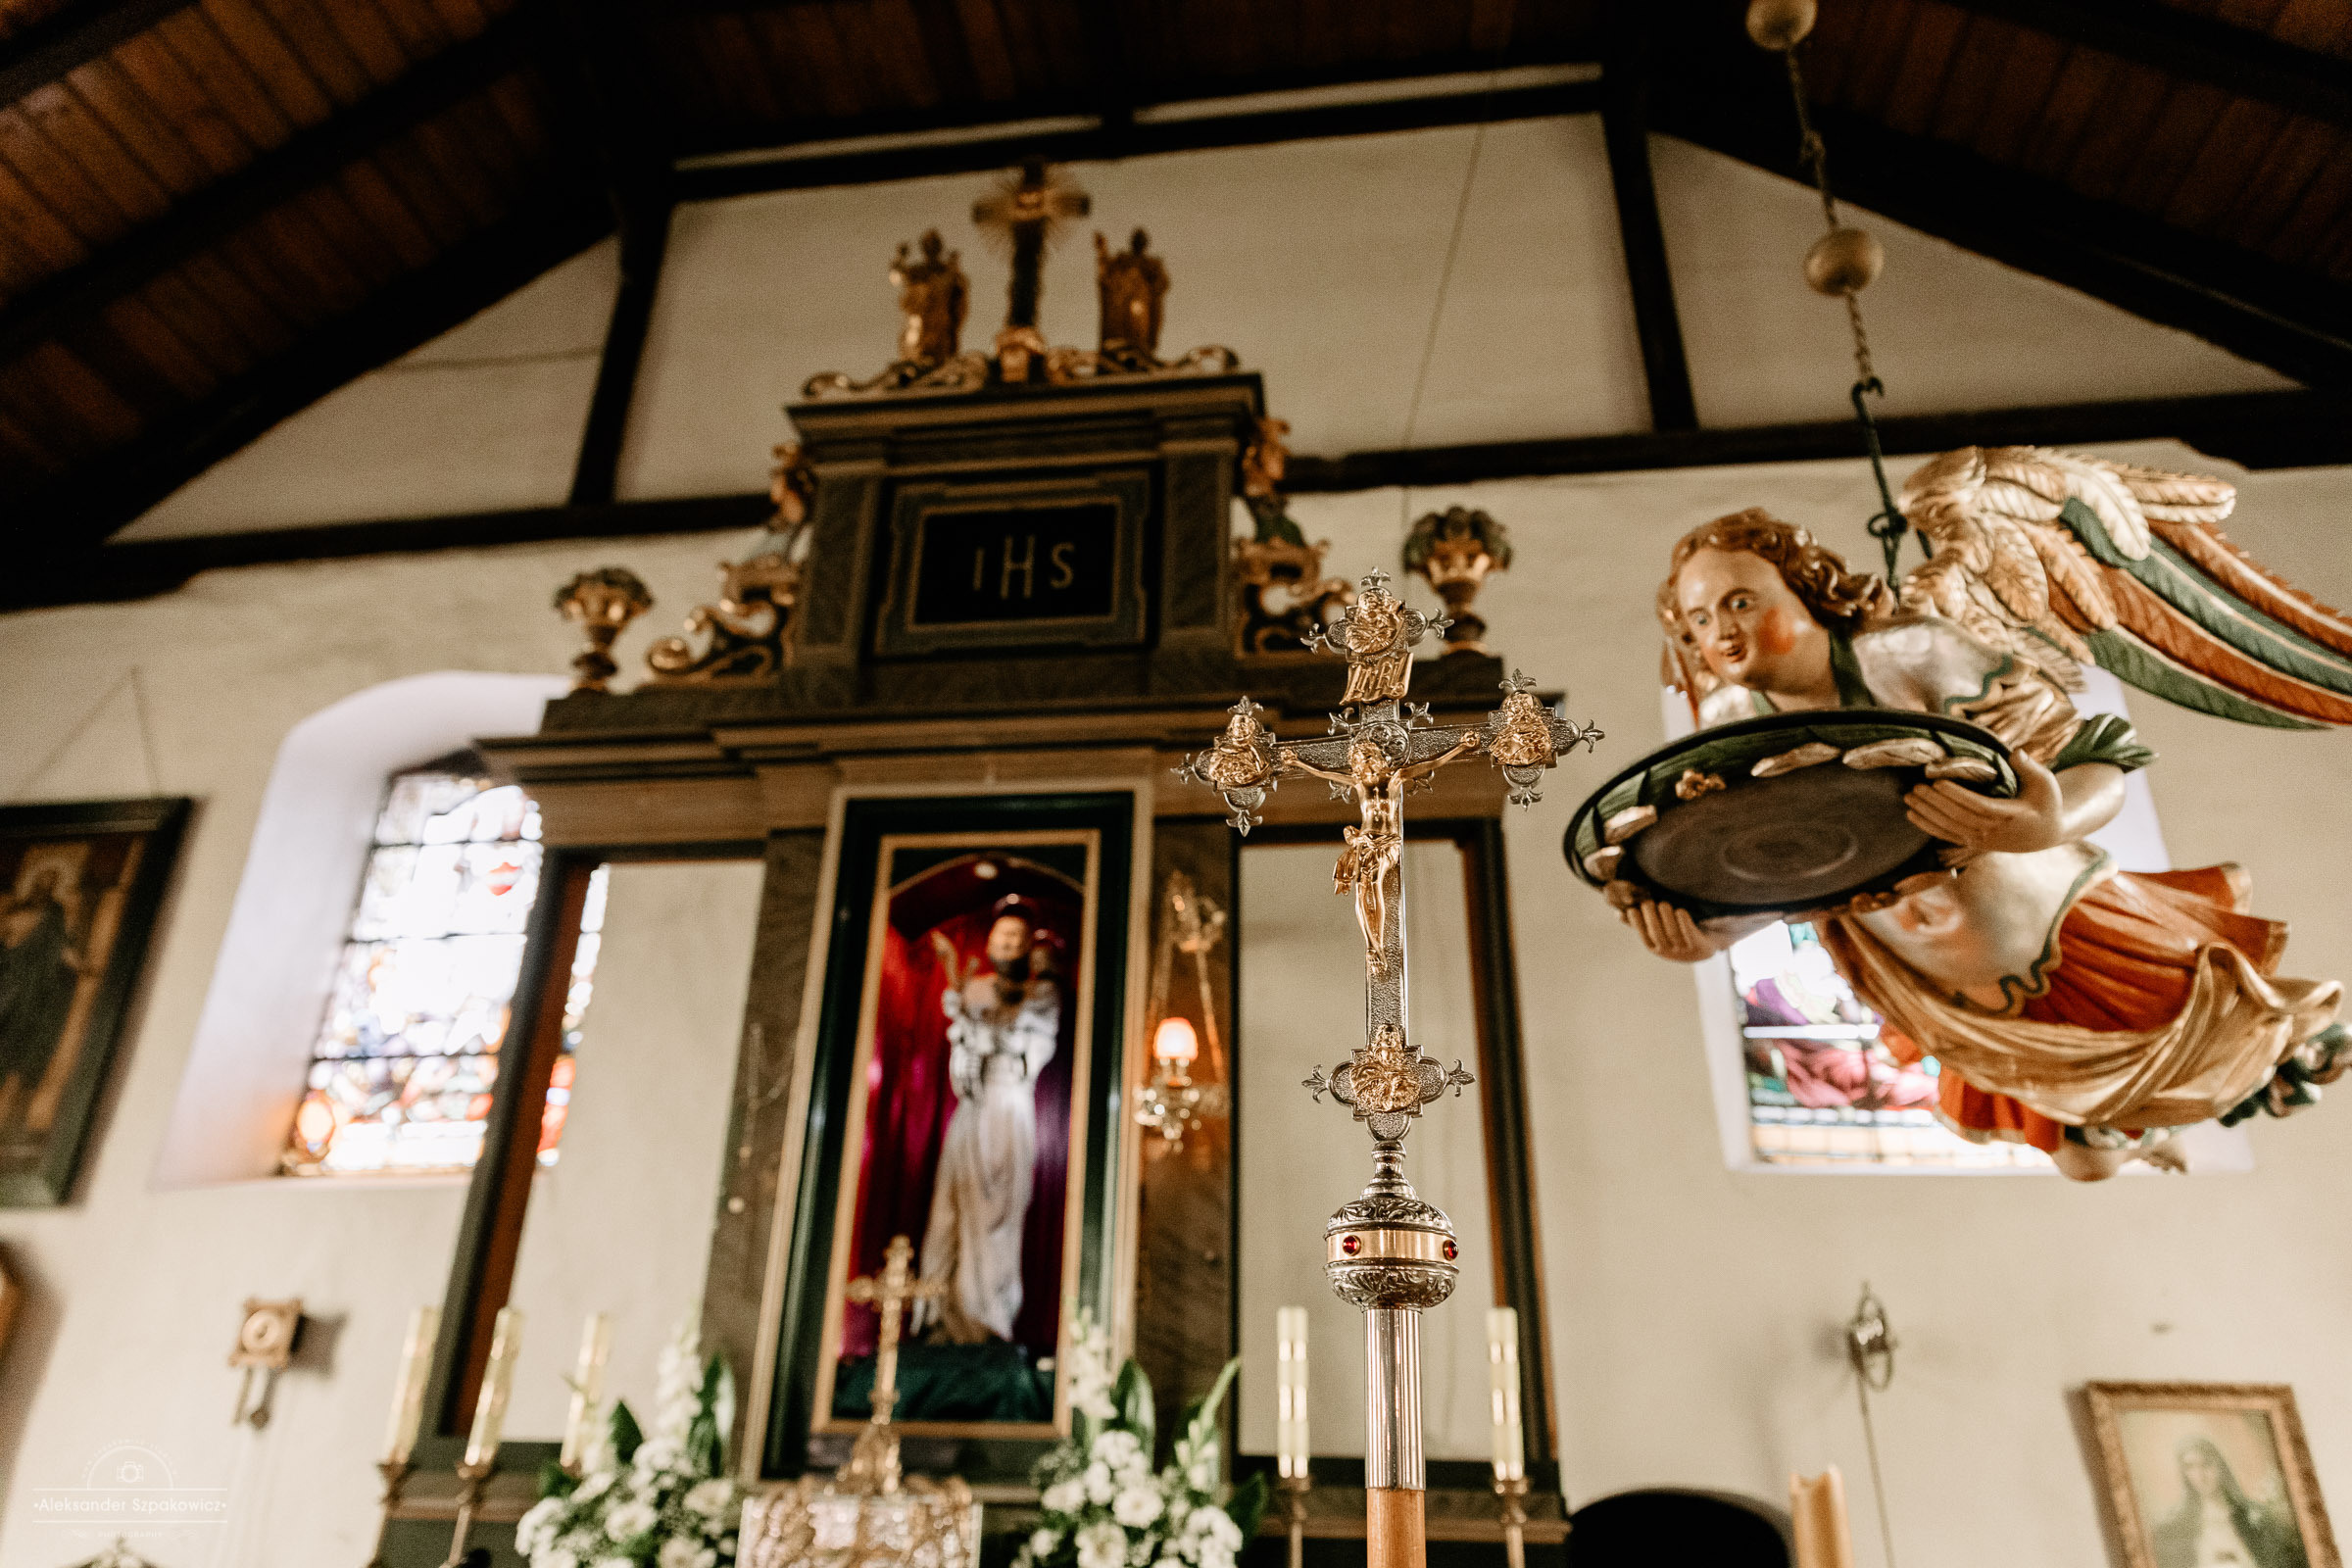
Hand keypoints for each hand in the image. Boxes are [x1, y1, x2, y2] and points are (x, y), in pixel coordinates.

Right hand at [1622, 897, 1718, 962]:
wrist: (1707, 944)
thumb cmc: (1677, 935)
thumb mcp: (1659, 931)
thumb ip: (1641, 923)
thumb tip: (1619, 914)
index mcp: (1657, 949)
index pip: (1645, 937)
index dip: (1638, 924)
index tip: (1633, 909)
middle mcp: (1670, 952)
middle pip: (1658, 934)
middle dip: (1651, 918)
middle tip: (1647, 902)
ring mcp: (1685, 950)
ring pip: (1673, 933)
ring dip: (1666, 917)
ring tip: (1663, 904)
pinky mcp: (1700, 946)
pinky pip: (1691, 934)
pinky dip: (1685, 922)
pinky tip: (1680, 911)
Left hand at [1905, 752, 2067, 854]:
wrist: (2045, 834)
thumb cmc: (2045, 803)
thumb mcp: (2046, 782)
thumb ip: (2030, 767)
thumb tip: (2016, 752)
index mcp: (2009, 815)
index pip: (1977, 805)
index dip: (1956, 795)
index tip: (1938, 782)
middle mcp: (1992, 830)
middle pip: (1958, 817)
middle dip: (1935, 802)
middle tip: (1915, 787)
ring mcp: (1981, 839)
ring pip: (1949, 827)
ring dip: (1927, 813)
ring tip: (1908, 797)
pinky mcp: (1973, 842)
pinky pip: (1947, 835)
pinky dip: (1928, 826)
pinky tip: (1912, 815)